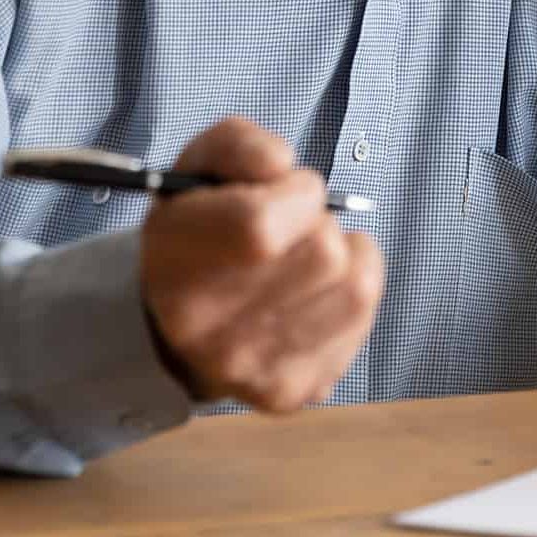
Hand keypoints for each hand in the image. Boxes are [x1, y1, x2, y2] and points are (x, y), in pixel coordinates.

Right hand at [141, 117, 384, 410]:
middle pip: (323, 253)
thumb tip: (280, 166)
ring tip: (308, 257)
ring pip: (356, 286)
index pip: (260, 225)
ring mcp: (250, 368)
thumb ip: (242, 145)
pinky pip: (363, 320)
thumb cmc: (200, 229)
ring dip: (344, 257)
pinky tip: (319, 289)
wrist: (173, 322)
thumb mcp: (203, 165)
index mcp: (173, 260)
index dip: (296, 195)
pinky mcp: (291, 391)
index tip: (287, 192)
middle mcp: (206, 328)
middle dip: (321, 224)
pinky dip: (354, 290)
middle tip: (294, 229)